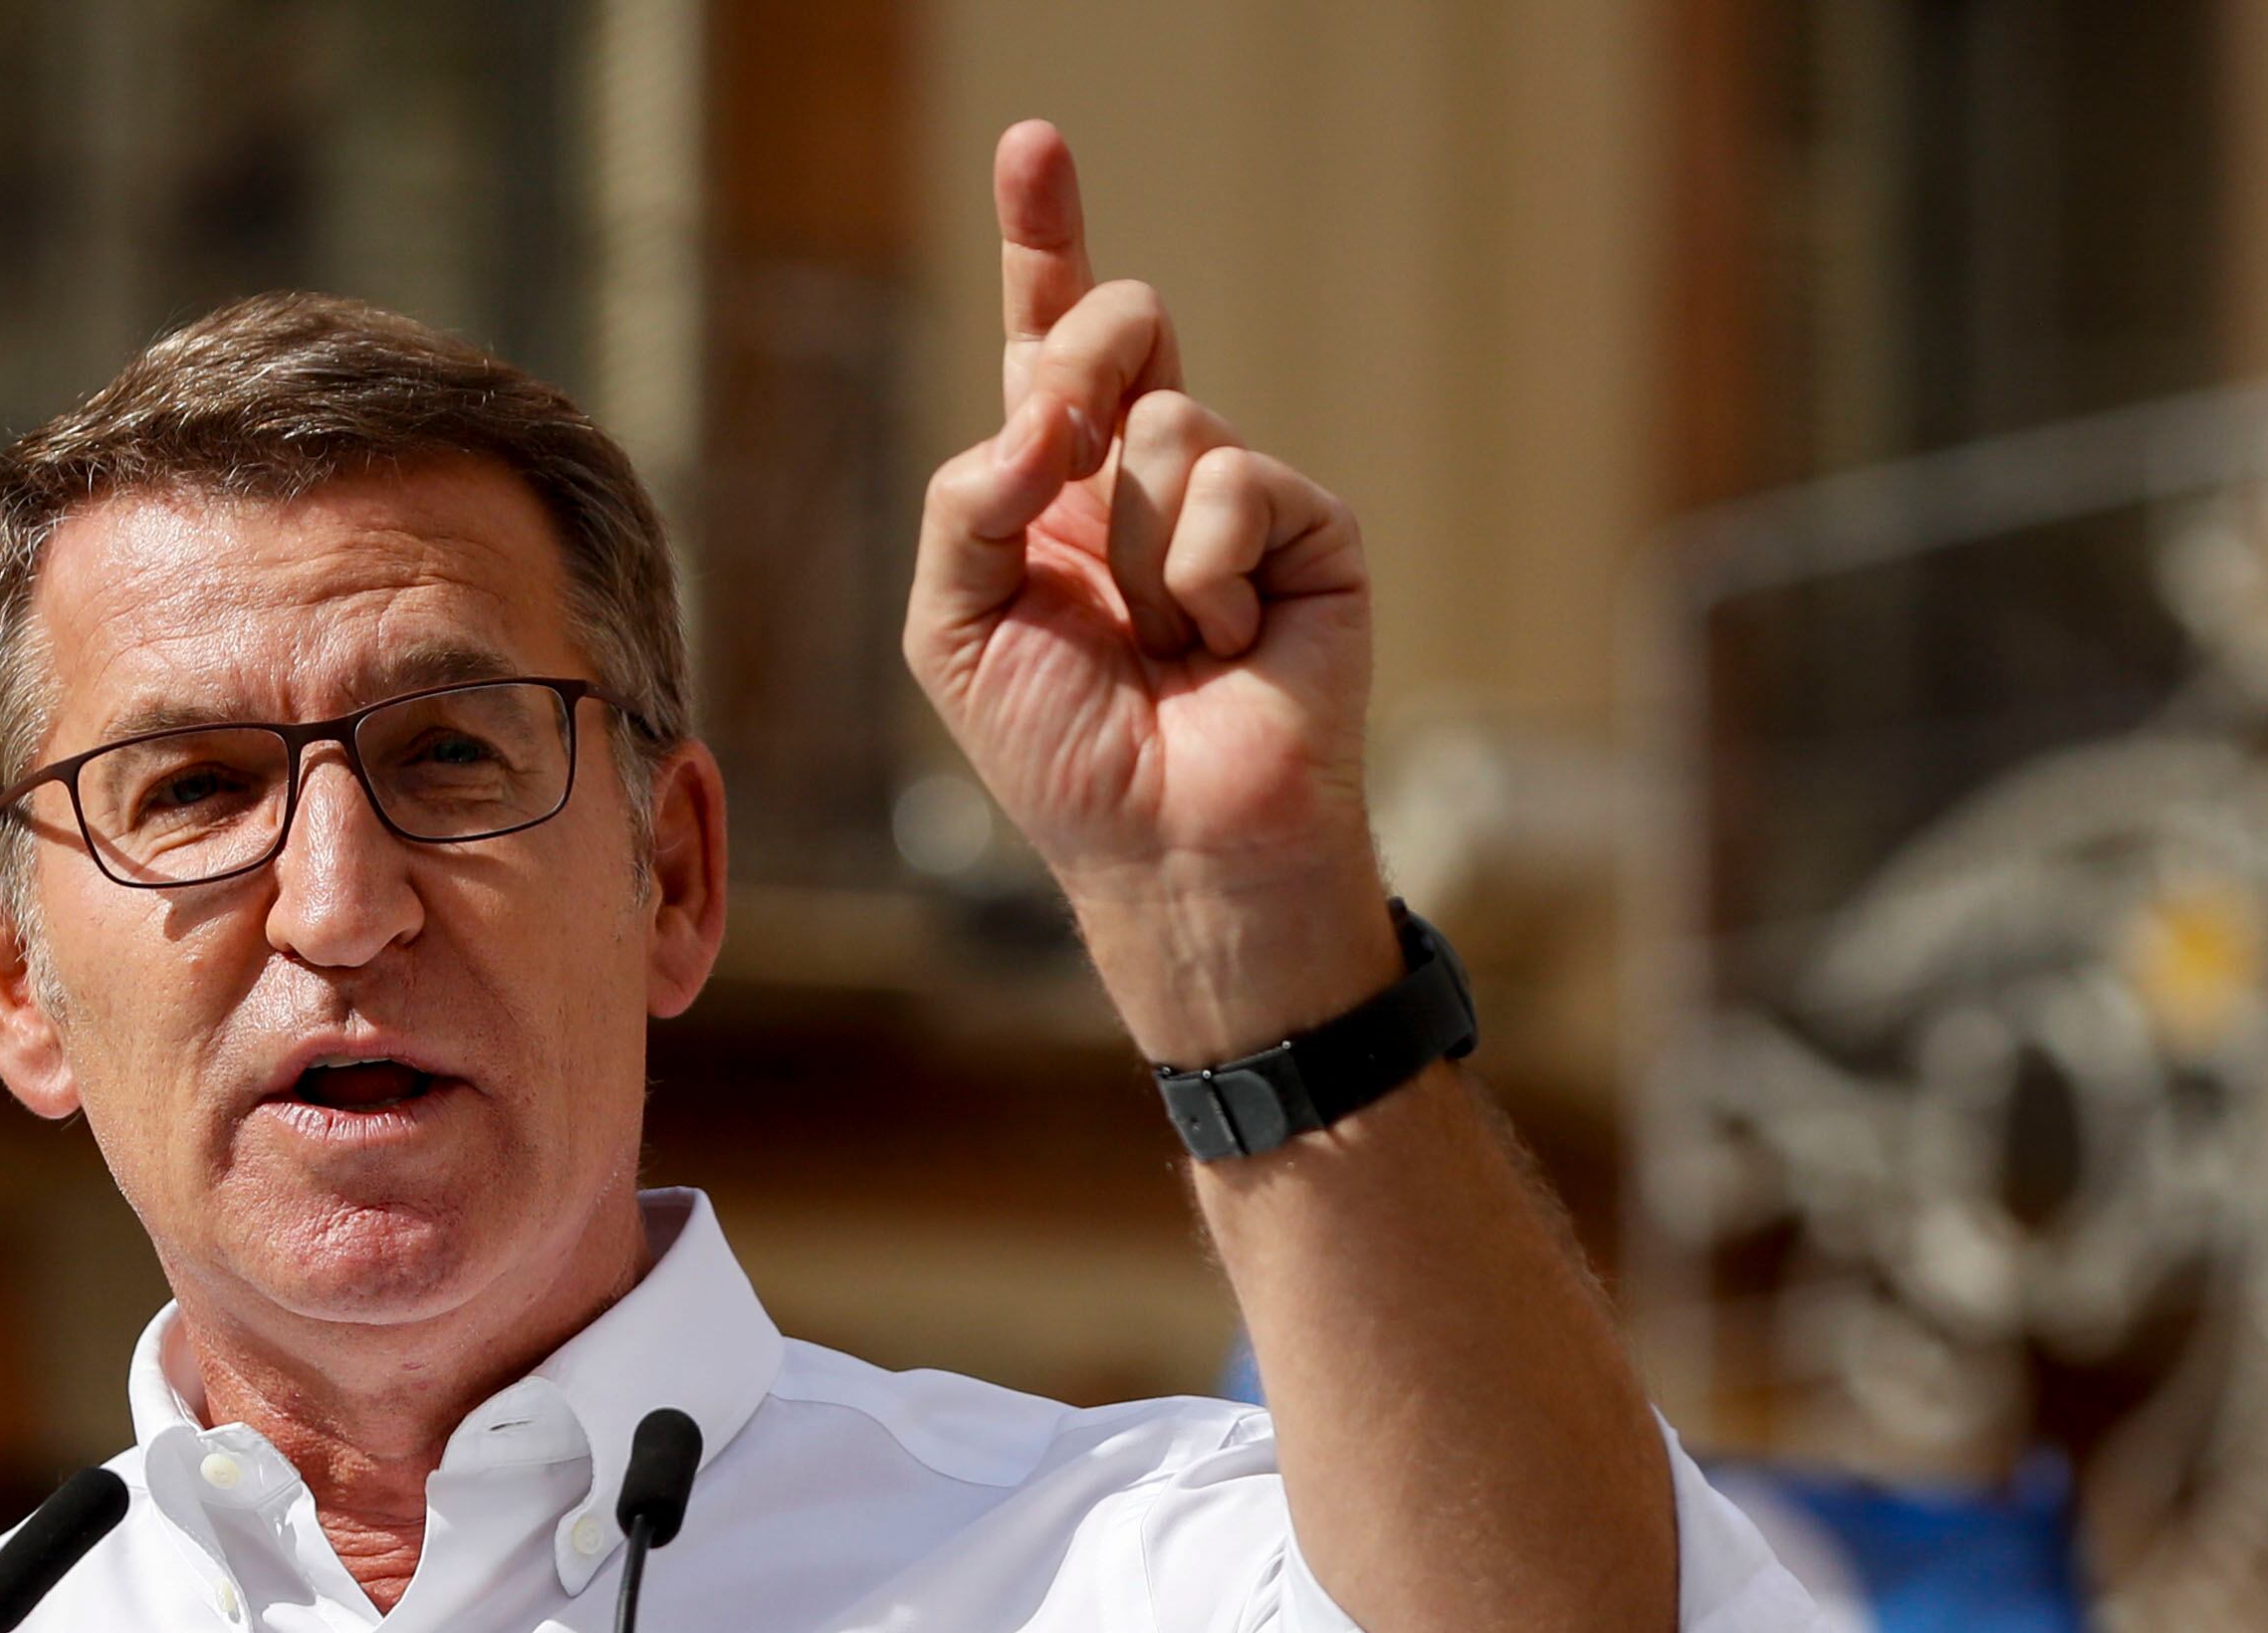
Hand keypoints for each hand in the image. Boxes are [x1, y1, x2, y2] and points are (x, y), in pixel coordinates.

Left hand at [904, 122, 1394, 1067]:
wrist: (1172, 851)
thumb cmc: (1062, 756)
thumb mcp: (955, 624)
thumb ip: (966, 498)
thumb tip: (1039, 410)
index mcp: (1056, 491)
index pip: (1048, 345)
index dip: (1043, 241)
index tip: (1034, 145)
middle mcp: (1148, 481)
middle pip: (1117, 330)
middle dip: (1084, 349)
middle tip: (1072, 435)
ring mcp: (1236, 504)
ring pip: (1169, 421)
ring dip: (1136, 546)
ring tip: (1161, 644)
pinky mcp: (1312, 532)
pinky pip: (1238, 480)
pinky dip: (1205, 573)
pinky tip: (1223, 647)